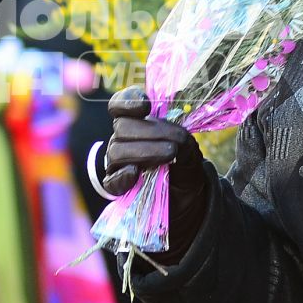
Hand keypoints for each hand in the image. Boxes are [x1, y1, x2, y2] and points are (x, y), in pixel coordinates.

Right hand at [101, 87, 207, 239]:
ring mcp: (117, 164)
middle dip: (148, 131)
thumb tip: (175, 141)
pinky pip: (111, 181)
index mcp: (137, 125)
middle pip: (120, 127)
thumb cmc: (185, 169)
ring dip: (144, 151)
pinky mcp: (118, 188)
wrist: (187, 202)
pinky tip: (136, 173)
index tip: (146, 105)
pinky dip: (123, 176)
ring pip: (116, 151)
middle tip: (174, 143)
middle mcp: (123, 141)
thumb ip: (183, 141)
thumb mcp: (191, 151)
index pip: (119, 105)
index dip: (127, 100)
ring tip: (168, 156)